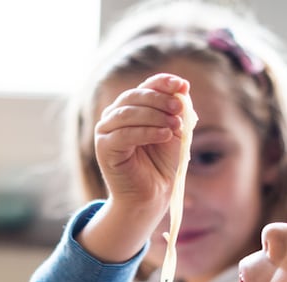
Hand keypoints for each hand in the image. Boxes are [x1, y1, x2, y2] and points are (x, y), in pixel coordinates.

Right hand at [83, 73, 189, 262]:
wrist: (151, 194)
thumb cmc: (162, 163)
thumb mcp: (174, 131)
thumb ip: (177, 110)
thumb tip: (182, 88)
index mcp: (131, 108)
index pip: (145, 86)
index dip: (163, 82)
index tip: (182, 86)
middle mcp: (115, 115)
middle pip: (135, 96)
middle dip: (160, 100)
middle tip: (179, 108)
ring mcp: (106, 131)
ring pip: (128, 113)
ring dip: (155, 116)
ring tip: (175, 126)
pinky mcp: (104, 148)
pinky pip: (124, 134)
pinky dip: (147, 132)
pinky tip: (165, 135)